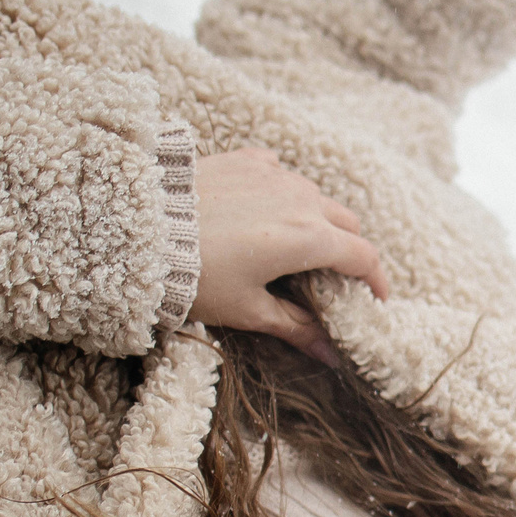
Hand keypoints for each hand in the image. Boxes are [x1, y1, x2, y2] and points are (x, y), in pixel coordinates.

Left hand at [189, 148, 387, 362]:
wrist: (139, 229)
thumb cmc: (195, 276)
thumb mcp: (248, 310)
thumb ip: (296, 328)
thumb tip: (330, 357)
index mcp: (310, 238)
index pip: (363, 256)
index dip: (376, 280)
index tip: (376, 298)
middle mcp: (301, 199)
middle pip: (347, 224)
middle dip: (350, 251)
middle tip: (337, 278)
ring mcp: (274, 174)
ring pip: (315, 196)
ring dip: (319, 221)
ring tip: (299, 246)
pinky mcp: (245, 159)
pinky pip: (280, 173)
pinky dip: (284, 192)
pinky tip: (266, 209)